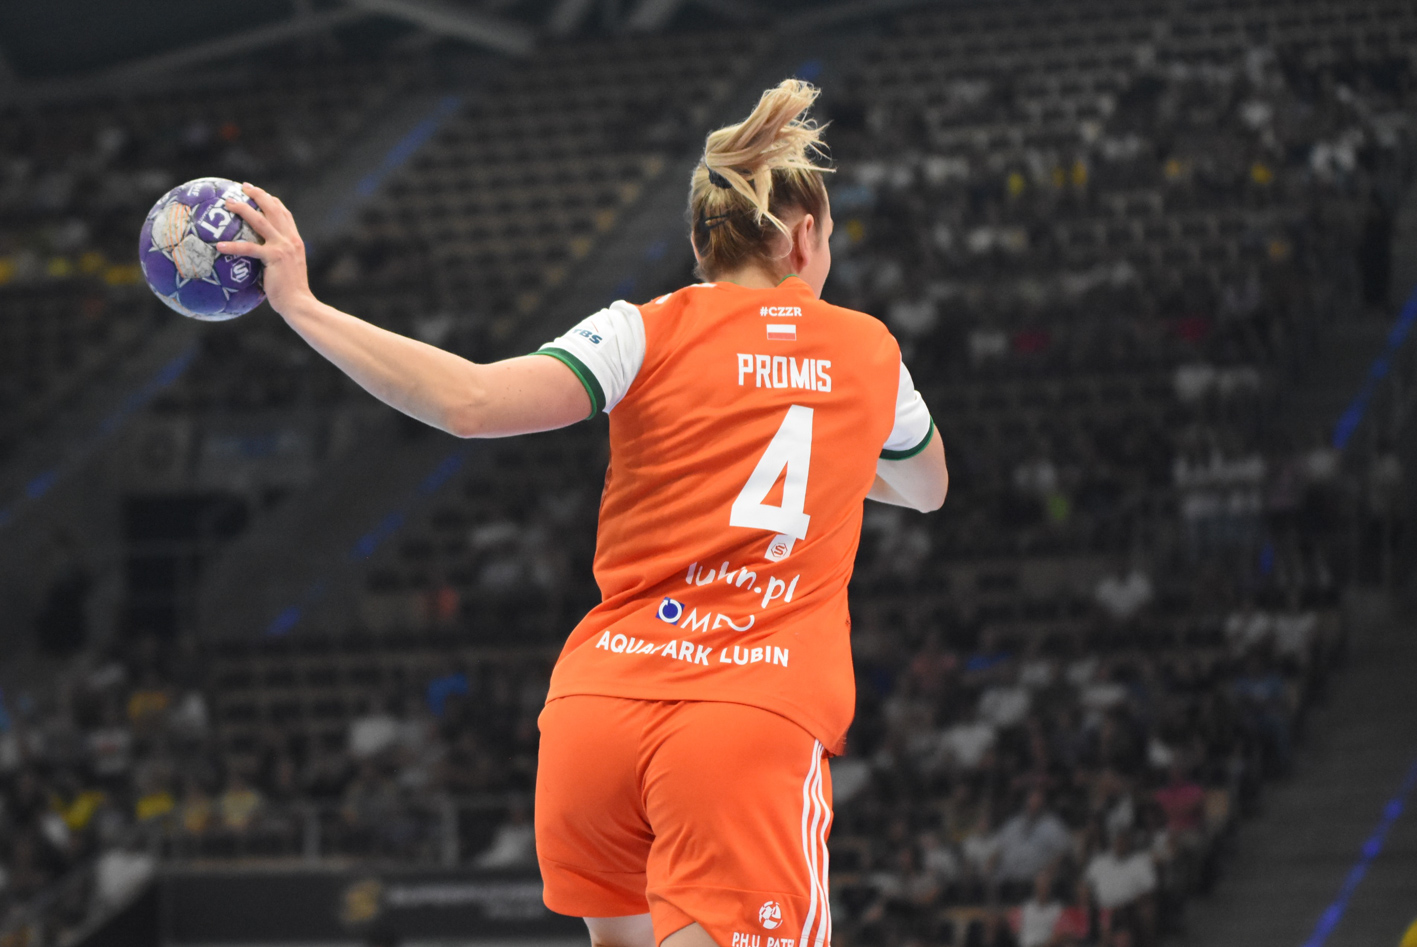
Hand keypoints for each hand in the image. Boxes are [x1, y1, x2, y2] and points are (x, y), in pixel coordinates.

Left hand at [216, 183, 312, 316]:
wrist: (299, 303)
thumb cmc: (290, 293)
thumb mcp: (286, 271)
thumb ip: (276, 260)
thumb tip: (257, 261)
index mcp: (295, 241)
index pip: (284, 214)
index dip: (272, 201)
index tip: (260, 193)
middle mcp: (291, 239)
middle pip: (274, 209)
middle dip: (258, 194)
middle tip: (243, 186)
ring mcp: (283, 247)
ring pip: (260, 220)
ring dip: (243, 209)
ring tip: (228, 203)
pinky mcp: (274, 257)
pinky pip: (249, 248)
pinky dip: (233, 246)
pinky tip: (218, 246)